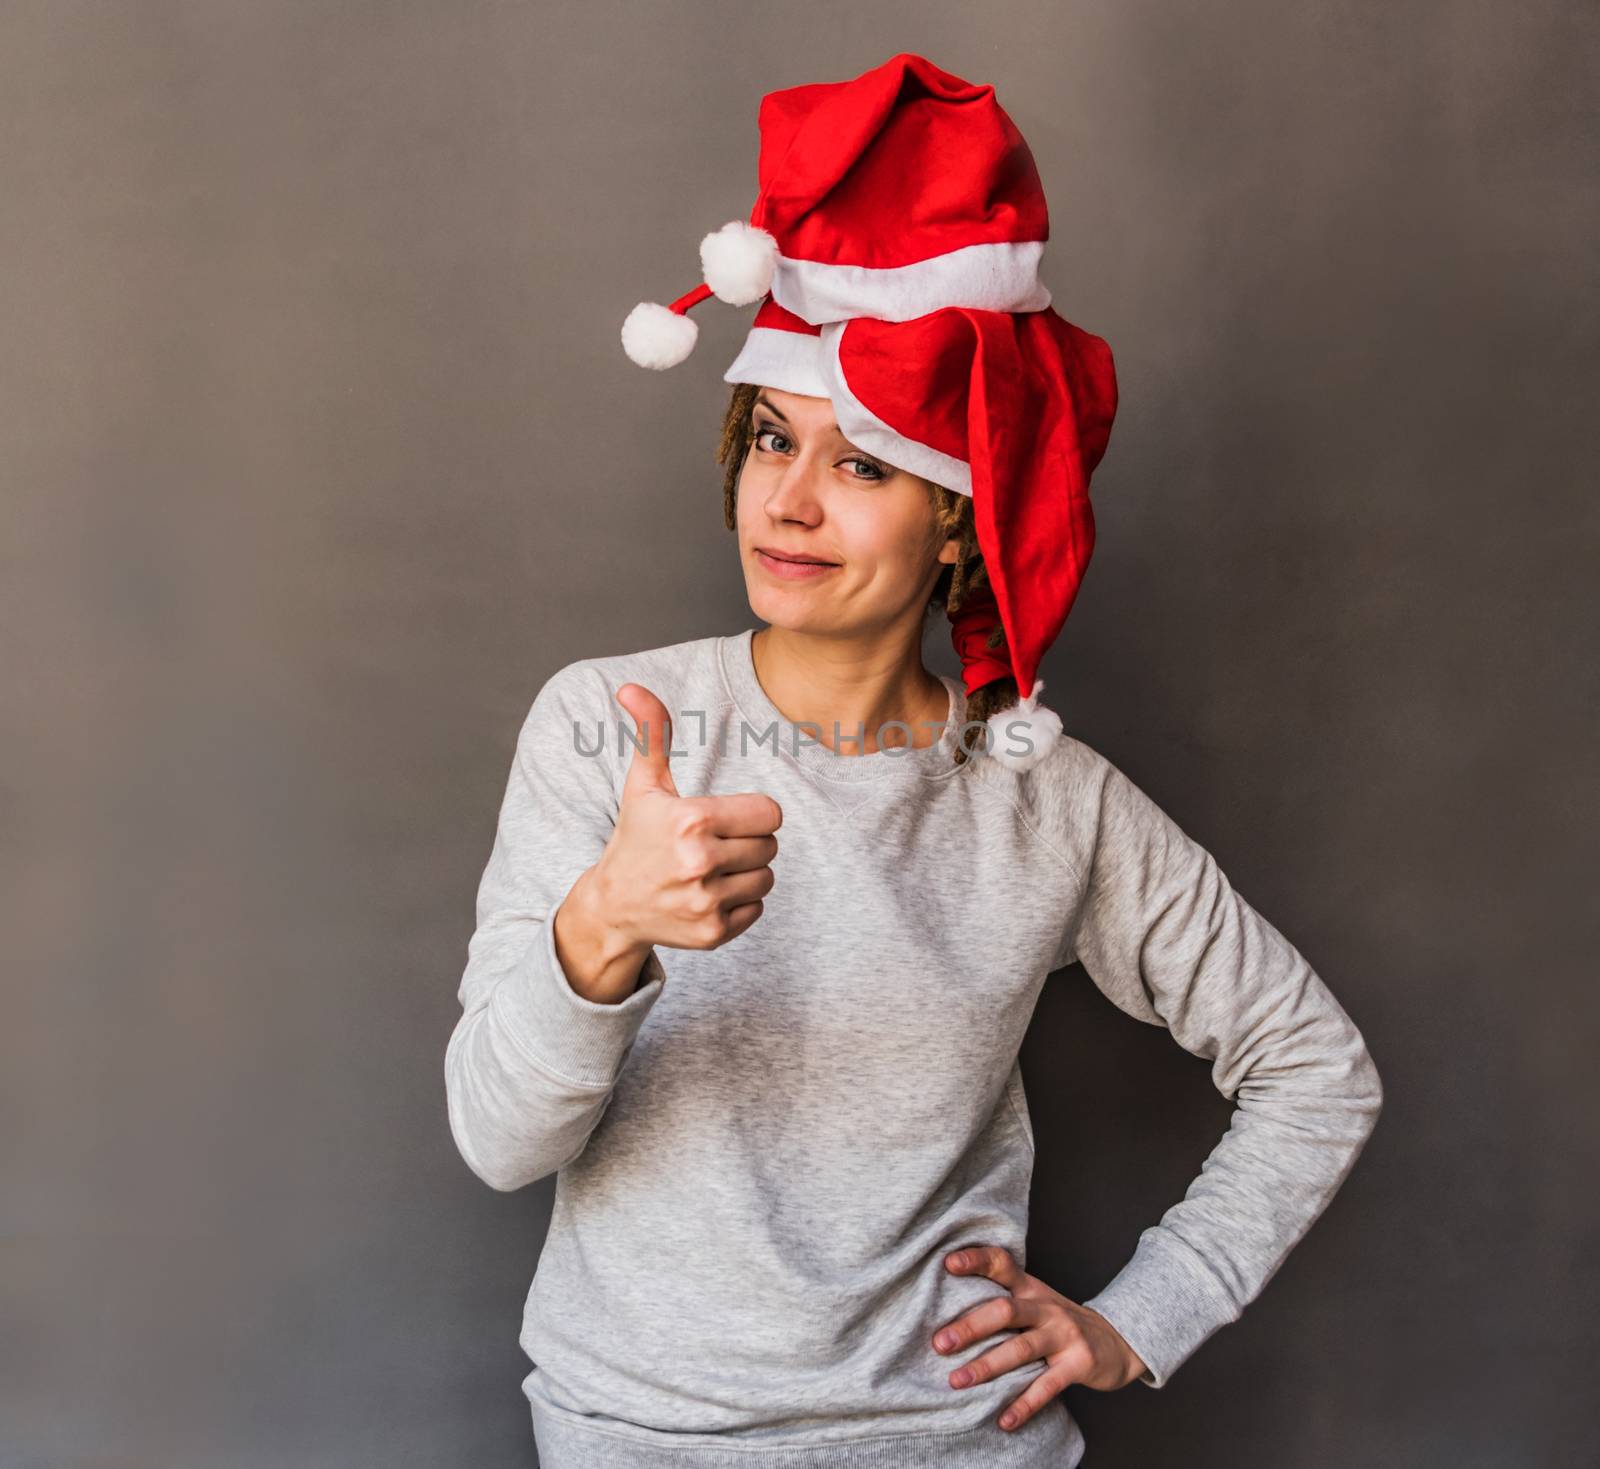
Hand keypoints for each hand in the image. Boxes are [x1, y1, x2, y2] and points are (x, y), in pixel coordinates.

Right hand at [589, 682, 782, 953]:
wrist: (613, 906)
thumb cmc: (636, 837)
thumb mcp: (644, 785)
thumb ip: (651, 733)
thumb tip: (631, 687)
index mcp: (692, 820)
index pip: (769, 813)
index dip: (751, 813)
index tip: (723, 819)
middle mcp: (700, 863)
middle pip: (770, 845)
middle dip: (747, 842)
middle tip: (713, 845)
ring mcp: (706, 902)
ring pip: (767, 877)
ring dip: (747, 872)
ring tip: (711, 870)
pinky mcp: (713, 933)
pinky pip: (758, 908)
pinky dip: (740, 902)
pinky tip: (709, 895)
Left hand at [930, 1245, 1148, 1431]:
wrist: (1119, 1341)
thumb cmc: (1061, 1323)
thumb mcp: (1037, 1302)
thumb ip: (1003, 1303)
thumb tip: (948, 1315)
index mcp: (1031, 1289)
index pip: (1003, 1264)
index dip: (976, 1261)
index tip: (947, 1264)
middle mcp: (1046, 1307)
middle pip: (1005, 1310)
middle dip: (970, 1327)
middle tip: (939, 1344)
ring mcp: (1064, 1335)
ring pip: (1021, 1349)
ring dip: (987, 1366)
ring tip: (957, 1382)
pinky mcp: (1078, 1364)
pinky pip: (1047, 1386)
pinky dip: (1024, 1404)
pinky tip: (1004, 1420)